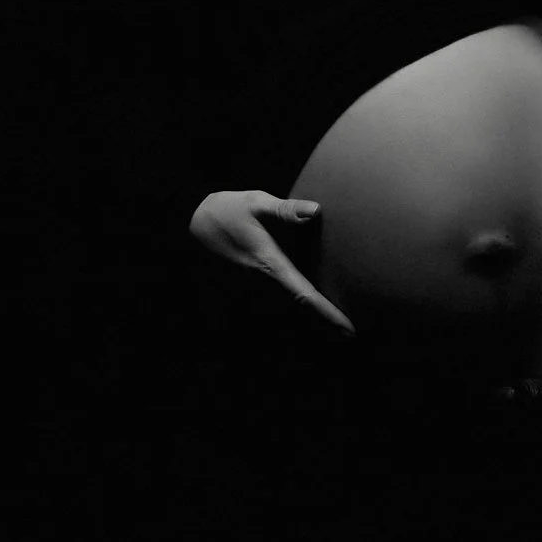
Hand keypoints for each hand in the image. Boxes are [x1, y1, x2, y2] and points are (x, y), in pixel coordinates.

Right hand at [189, 189, 356, 337]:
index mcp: (269, 265)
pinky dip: (297, 308)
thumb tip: (316, 210)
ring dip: (311, 320)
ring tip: (337, 329)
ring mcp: (255, 287)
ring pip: (288, 309)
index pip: (304, 296)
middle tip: (350, 337)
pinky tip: (310, 308)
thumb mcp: (256, 203)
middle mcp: (263, 283)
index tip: (348, 330)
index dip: (327, 315)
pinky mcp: (251, 283)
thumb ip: (286, 210)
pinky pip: (278, 301)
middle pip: (300, 311)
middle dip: (324, 325)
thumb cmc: (226, 211)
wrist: (191, 223)